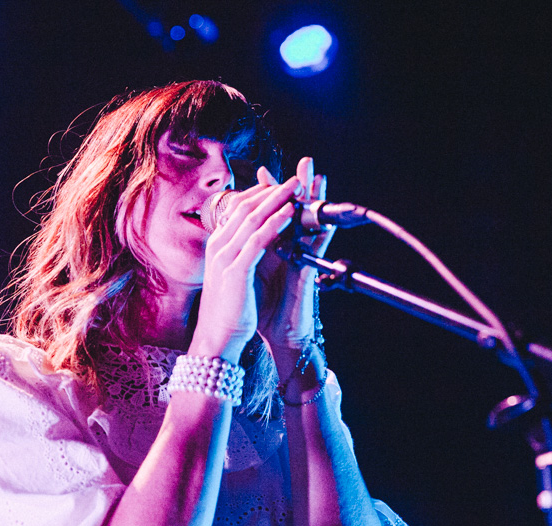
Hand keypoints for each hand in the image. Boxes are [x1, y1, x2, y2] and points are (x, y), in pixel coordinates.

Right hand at [190, 176, 303, 362]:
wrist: (218, 338)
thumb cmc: (228, 310)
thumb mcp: (230, 275)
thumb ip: (237, 255)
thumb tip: (249, 241)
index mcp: (217, 246)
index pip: (237, 210)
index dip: (260, 194)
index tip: (280, 185)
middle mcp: (218, 246)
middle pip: (245, 208)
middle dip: (271, 190)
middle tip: (294, 178)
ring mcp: (225, 257)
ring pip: (252, 219)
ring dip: (276, 200)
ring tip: (296, 187)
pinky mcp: (236, 270)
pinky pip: (258, 240)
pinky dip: (275, 223)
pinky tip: (290, 213)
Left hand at [255, 157, 335, 353]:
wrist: (278, 337)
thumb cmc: (264, 310)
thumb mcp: (249, 276)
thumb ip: (246, 257)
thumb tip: (229, 241)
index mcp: (271, 249)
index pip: (269, 215)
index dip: (266, 194)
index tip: (261, 172)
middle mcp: (288, 249)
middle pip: (293, 211)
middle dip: (296, 187)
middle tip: (303, 162)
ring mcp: (300, 258)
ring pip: (309, 221)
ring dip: (315, 198)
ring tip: (318, 174)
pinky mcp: (308, 269)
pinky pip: (316, 244)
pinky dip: (319, 226)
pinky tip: (322, 211)